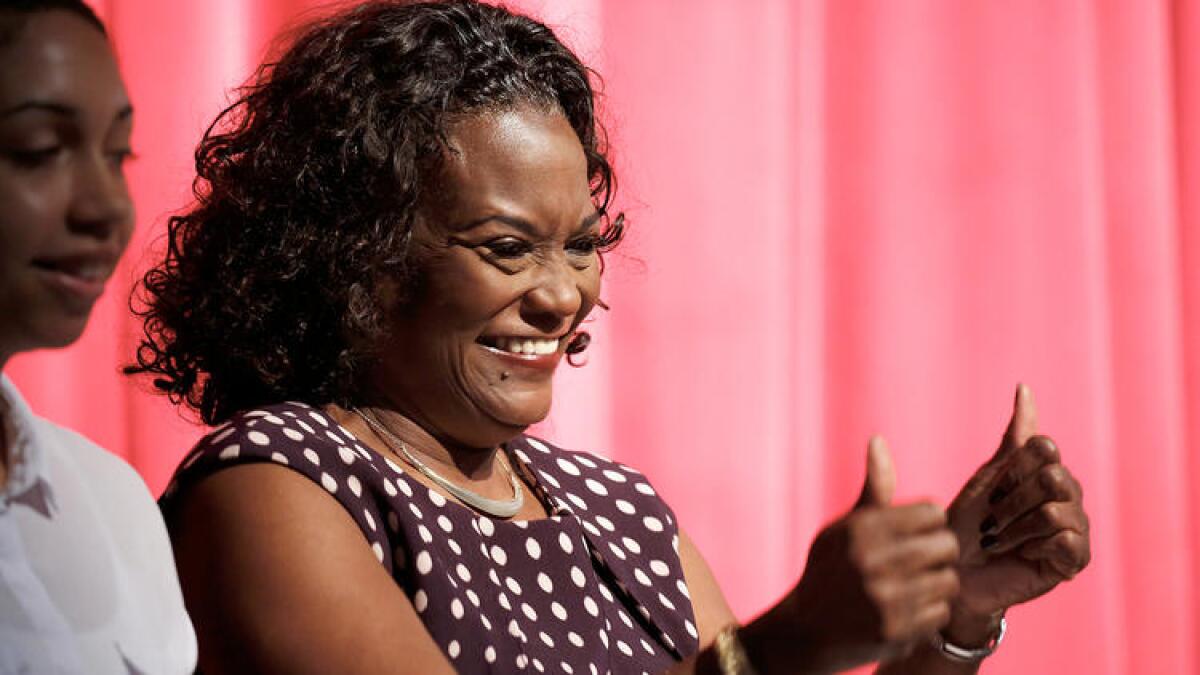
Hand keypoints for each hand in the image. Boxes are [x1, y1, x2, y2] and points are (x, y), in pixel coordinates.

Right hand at [785, 437, 960, 670]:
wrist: (805, 630)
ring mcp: (885, 597)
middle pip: (947, 546)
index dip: (928, 524)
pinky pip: (941, 613)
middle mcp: (873, 560)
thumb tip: (878, 440)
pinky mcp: (896, 631)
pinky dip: (929, 614)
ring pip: (948, 581)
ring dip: (935, 585)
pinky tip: (906, 611)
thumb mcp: (844, 526)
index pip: (933, 513)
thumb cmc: (830, 569)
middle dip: (938, 554)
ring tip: (911, 588)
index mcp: (862, 527)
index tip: (914, 536)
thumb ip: (873, 489)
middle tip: (918, 563)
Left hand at [944, 384, 1090, 641]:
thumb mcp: (989, 475)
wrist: (957, 570)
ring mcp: (1075, 529)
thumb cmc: (968, 522)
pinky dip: (1033, 546)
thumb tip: (1024, 387)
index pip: (1045, 447)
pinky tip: (1021, 555)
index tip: (992, 489)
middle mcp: (1068, 498)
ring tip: (999, 539)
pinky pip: (1065, 540)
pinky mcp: (1074, 561)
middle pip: (1051, 477)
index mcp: (1049, 473)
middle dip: (1010, 499)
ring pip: (1054, 510)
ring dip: (1015, 526)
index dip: (1012, 468)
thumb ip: (1014, 437)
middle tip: (992, 519)